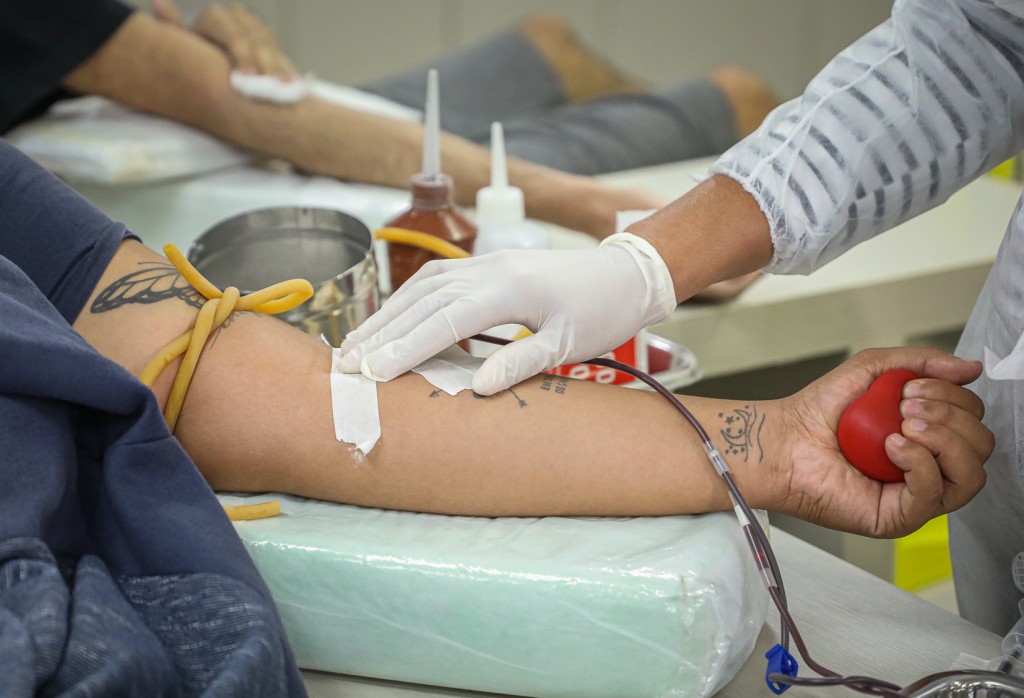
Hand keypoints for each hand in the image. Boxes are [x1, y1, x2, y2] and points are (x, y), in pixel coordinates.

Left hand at [153, 0, 297, 78]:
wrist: (207, 60)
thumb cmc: (190, 58)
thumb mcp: (181, 45)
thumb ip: (173, 28)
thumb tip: (158, 3)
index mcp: (215, 18)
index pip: (233, 33)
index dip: (242, 55)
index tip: (247, 76)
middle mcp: (237, 18)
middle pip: (256, 39)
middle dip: (265, 64)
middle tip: (271, 86)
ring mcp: (255, 28)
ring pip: (271, 44)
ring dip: (279, 66)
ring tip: (286, 87)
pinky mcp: (269, 40)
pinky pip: (280, 52)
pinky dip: (286, 67)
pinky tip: (293, 83)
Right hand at [338, 234, 676, 394]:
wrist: (626, 272)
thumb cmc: (602, 309)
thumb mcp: (569, 342)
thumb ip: (522, 361)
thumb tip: (477, 387)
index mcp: (508, 288)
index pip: (443, 320)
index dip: (405, 347)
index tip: (372, 371)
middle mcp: (489, 270)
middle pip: (421, 300)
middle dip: (381, 332)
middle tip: (344, 362)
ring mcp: (486, 264)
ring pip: (423, 287)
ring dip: (388, 315)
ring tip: (357, 345)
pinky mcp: (488, 267)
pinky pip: (438, 280)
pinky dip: (409, 301)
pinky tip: (394, 319)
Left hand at [774, 348, 991, 537]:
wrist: (784, 439)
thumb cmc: (820, 411)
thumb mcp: (874, 369)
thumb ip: (922, 361)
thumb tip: (971, 367)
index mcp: (929, 436)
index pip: (975, 420)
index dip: (954, 398)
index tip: (912, 387)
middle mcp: (929, 466)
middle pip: (981, 445)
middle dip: (949, 415)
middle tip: (905, 407)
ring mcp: (917, 495)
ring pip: (971, 474)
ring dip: (943, 439)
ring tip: (901, 425)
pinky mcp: (899, 516)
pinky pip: (934, 493)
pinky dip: (919, 463)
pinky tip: (892, 446)